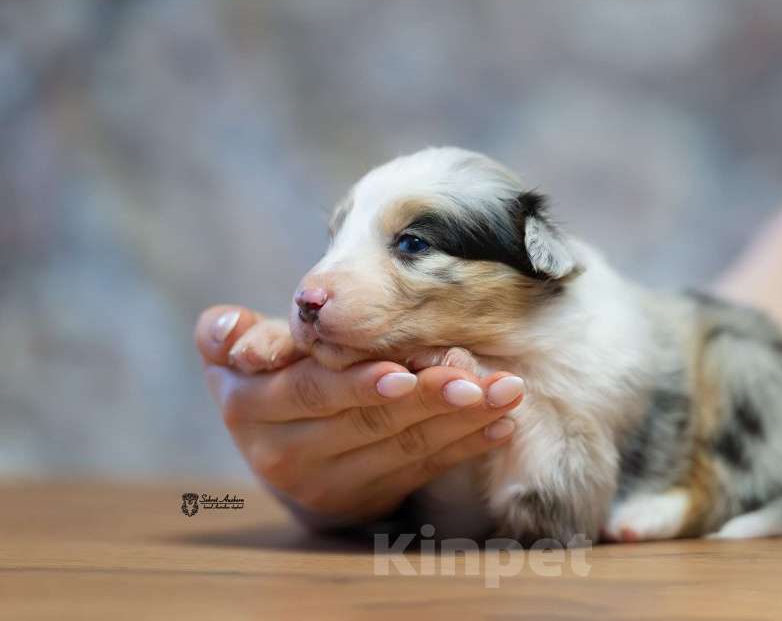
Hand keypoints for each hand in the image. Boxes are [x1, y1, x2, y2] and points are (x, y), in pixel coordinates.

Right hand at [194, 305, 522, 527]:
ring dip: (461, 419)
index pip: (311, 392)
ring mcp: (327, 484)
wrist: (277, 442)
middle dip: (430, 399)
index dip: (357, 383)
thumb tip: (229, 330)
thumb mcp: (234, 354)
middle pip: (368, 421)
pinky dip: (464, 446)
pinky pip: (420, 470)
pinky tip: (499, 425)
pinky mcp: (366, 497)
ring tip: (506, 393)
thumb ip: (227, 335)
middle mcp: (284, 454)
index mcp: (251, 407)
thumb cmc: (267, 376)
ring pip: (403, 448)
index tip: (405, 371)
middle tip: (480, 381)